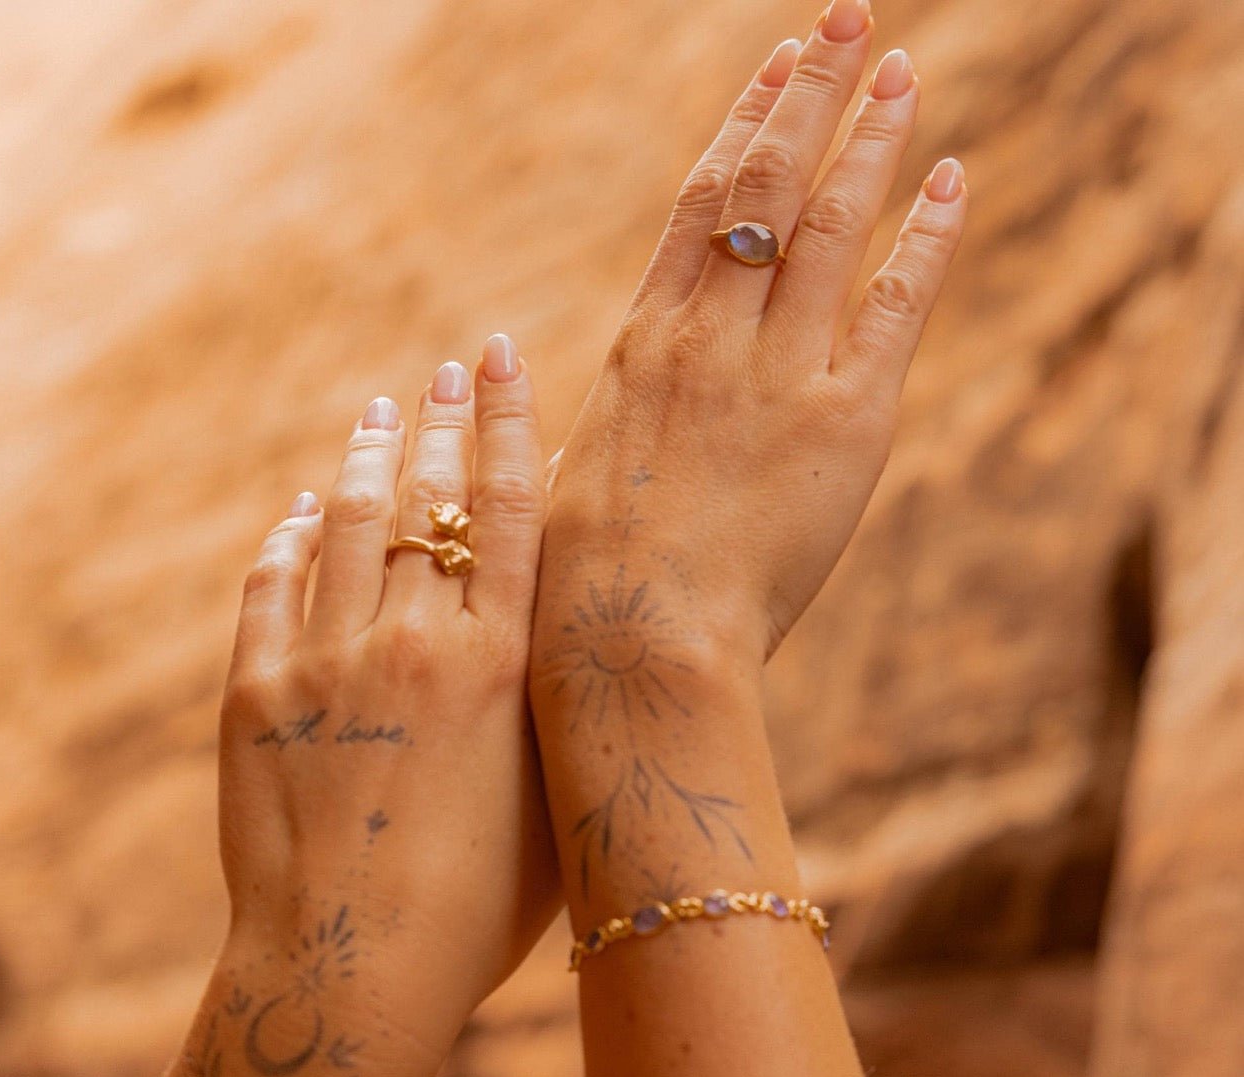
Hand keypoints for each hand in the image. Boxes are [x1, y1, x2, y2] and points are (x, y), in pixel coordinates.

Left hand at [220, 335, 557, 1052]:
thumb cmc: (482, 912)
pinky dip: (284, 539)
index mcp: (502, 666)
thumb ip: (557, 706)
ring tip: (376, 413)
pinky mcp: (254, 697)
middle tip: (444, 372)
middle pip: (428, 500)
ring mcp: (326, 663)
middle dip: (439, 424)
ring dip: (362, 460)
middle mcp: (417, 642)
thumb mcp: (552, 798)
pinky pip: (270, 586)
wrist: (353, 979)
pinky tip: (295, 510)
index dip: (507, 423)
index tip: (503, 359)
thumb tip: (564, 635)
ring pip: (346, 525)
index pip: (510, 510)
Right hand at [539, 0, 965, 666]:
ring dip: (869, 140)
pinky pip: (890, 308)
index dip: (743, 126)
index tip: (775, 69)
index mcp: (643, 344)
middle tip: (849, 22)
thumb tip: (499, 357)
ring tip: (901, 70)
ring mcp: (776, 375)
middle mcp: (709, 339)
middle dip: (810, 95)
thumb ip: (567, 405)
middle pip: (765, 187)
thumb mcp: (560, 468)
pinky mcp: (842, 424)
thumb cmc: (581, 575)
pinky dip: (924, 240)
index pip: (700, 205)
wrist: (635, 640)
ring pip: (827, 226)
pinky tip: (952, 181)